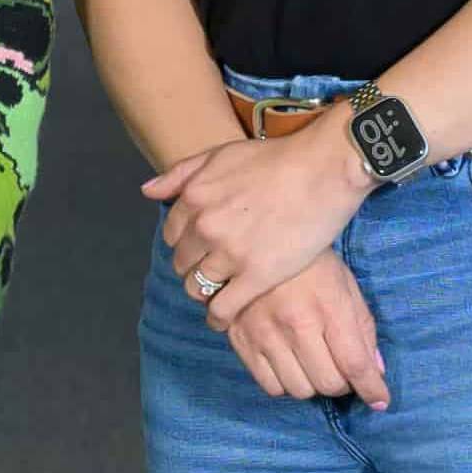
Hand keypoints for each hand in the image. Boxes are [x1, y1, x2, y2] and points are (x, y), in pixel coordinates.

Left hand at [147, 123, 376, 342]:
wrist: (323, 170)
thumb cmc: (277, 159)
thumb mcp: (222, 153)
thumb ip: (182, 173)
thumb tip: (148, 192)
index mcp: (194, 197)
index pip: (171, 234)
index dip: (185, 242)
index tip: (201, 247)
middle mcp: (205, 227)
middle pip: (182, 262)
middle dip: (194, 266)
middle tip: (215, 268)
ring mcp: (230, 254)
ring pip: (197, 288)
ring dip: (205, 292)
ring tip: (221, 291)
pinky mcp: (257, 277)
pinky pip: (223, 309)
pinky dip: (218, 318)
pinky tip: (222, 319)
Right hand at [208, 246, 385, 409]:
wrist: (255, 243)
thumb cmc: (310, 263)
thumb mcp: (345, 285)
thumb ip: (363, 327)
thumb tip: (375, 370)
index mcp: (328, 306)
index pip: (355, 364)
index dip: (371, 389)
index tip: (380, 401)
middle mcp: (296, 324)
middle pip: (328, 383)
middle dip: (343, 384)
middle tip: (342, 371)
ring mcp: (265, 335)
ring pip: (299, 390)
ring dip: (314, 385)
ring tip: (315, 365)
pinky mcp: (242, 342)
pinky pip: (270, 386)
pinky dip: (286, 385)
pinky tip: (291, 366)